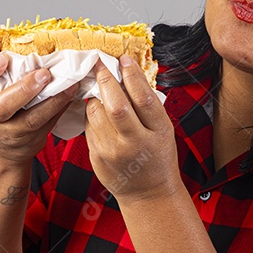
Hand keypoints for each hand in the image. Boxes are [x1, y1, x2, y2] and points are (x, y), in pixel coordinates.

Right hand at [0, 54, 77, 166]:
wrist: (2, 148)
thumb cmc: (0, 110)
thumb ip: (4, 74)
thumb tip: (31, 42)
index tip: (2, 59)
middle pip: (2, 106)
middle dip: (23, 89)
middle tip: (43, 73)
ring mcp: (12, 131)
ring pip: (31, 119)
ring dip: (51, 100)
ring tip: (67, 83)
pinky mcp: (32, 138)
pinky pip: (48, 123)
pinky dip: (61, 107)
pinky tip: (71, 93)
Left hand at [84, 55, 180, 202]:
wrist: (147, 193)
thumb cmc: (158, 157)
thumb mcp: (163, 130)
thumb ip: (148, 106)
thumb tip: (129, 74)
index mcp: (157, 133)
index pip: (143, 98)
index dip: (131, 75)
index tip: (123, 60)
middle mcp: (135, 143)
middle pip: (116, 105)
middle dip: (106, 80)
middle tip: (100, 64)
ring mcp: (113, 152)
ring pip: (96, 113)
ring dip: (96, 96)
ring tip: (100, 90)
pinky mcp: (96, 157)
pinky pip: (89, 126)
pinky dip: (92, 114)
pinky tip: (99, 111)